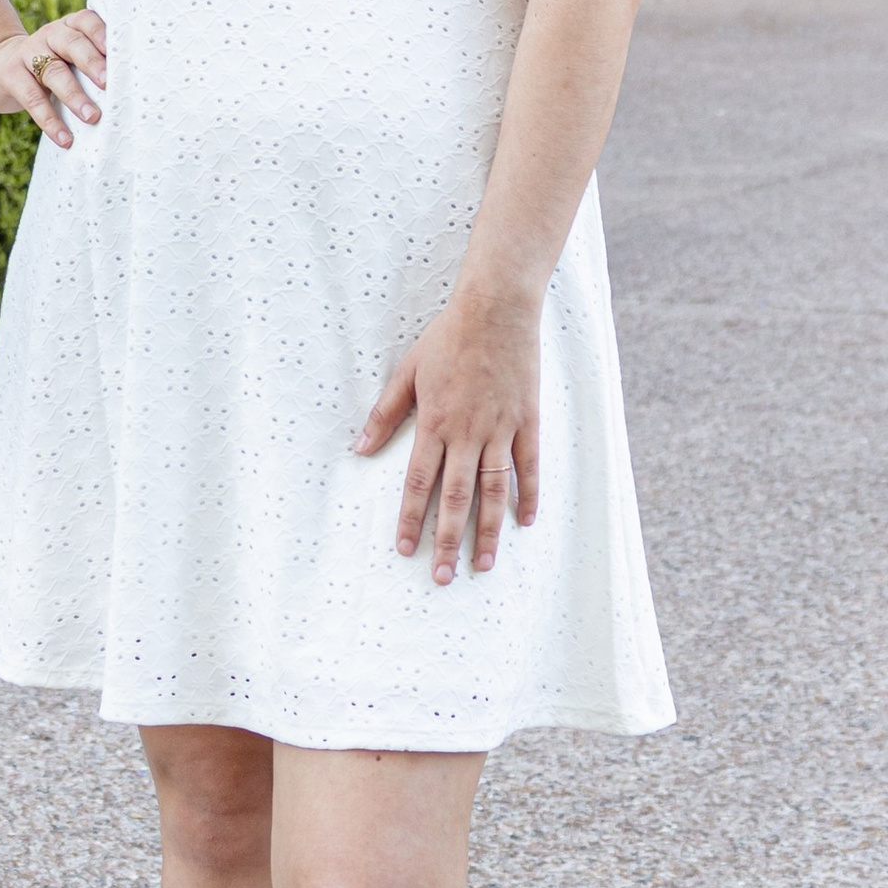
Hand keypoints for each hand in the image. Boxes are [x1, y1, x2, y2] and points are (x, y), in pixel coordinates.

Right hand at [0, 8, 106, 147]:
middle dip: (92, 63)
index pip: (86, 21)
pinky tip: (64, 138)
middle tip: (109, 85)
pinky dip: (50, 120)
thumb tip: (127, 92)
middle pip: (72, 44)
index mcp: (69, 27)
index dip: (102, 33)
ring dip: (75, 95)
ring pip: (54, 72)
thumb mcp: (68, 58)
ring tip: (92, 117)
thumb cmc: (49, 67)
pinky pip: (32, 98)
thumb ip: (92, 65)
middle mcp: (50, 34)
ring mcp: (27, 53)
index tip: (119, 52)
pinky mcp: (10, 74)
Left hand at [357, 296, 540, 585]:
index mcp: (435, 423)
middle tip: (444, 577)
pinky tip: (524, 522)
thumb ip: (385, 413)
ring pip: (494, 490)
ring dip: (487, 530)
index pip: (419, 482)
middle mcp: (468, 433)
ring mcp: (501, 429)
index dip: (411, 518)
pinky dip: (527, 495)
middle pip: (457, 497)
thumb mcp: (407, 372)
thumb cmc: (448, 338)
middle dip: (449, 540)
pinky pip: (528, 466)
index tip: (405, 549)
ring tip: (483, 564)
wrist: (496, 310)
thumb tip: (359, 448)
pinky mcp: (526, 420)